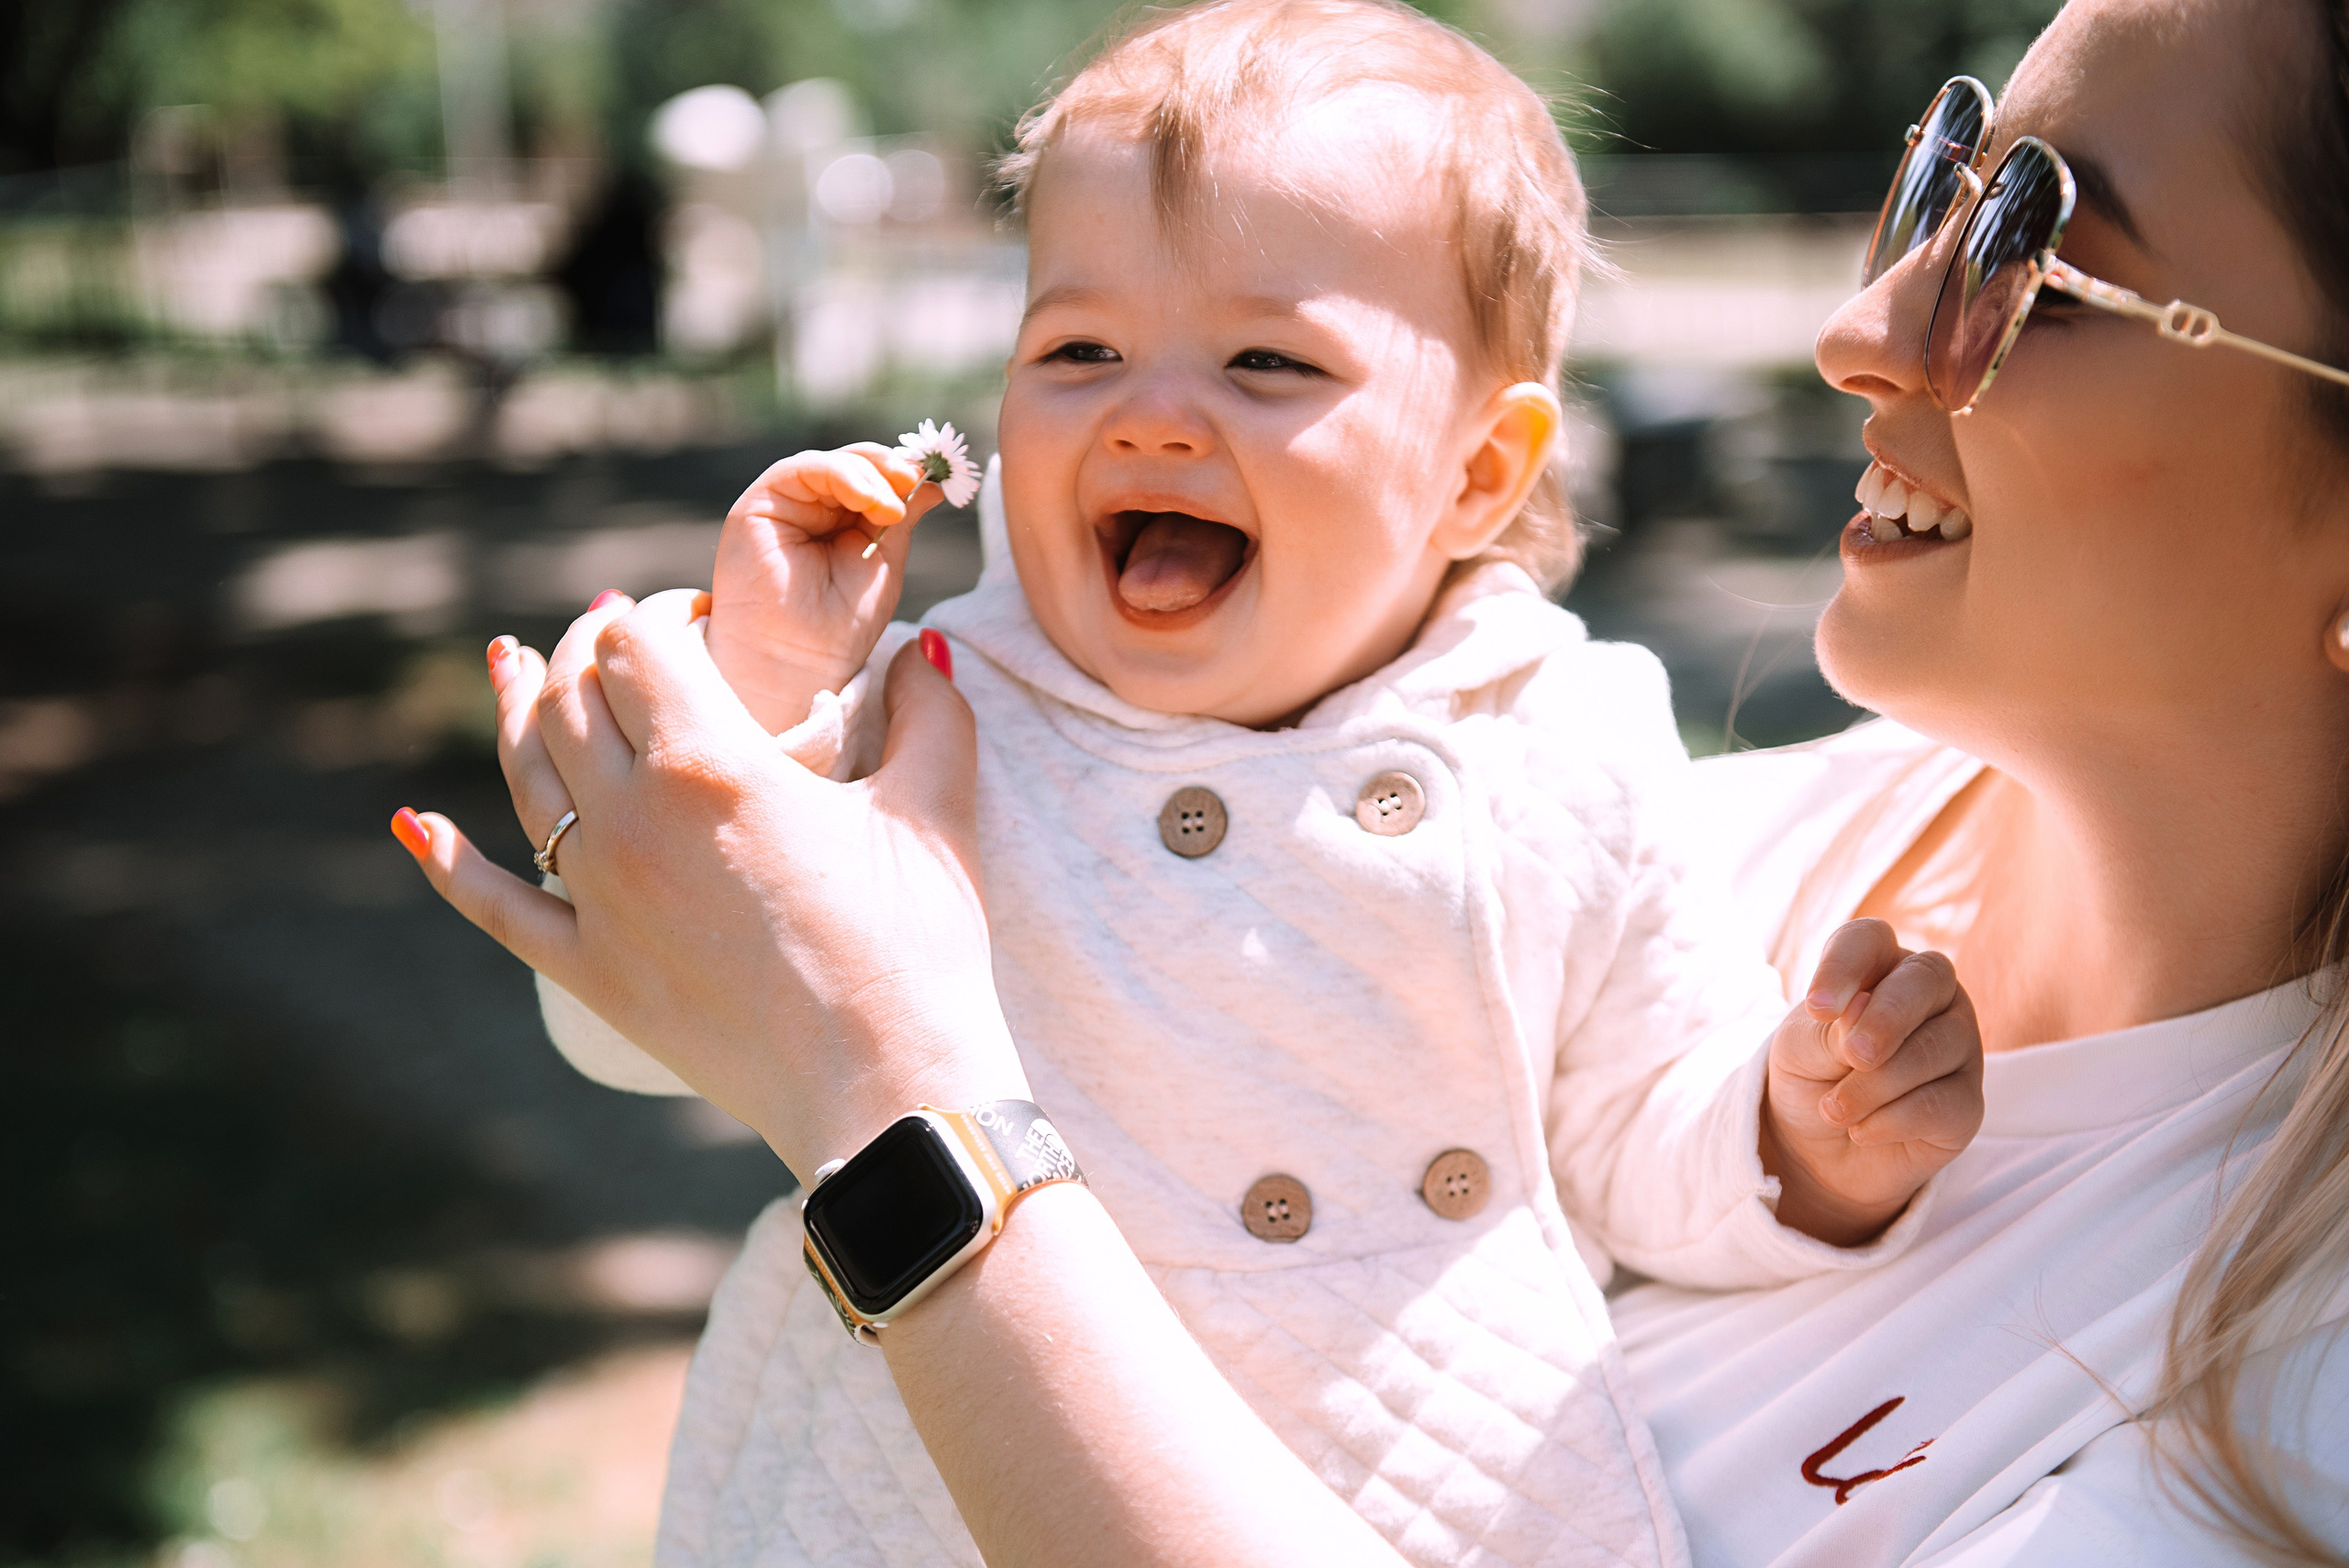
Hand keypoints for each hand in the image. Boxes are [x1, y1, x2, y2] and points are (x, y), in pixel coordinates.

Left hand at [395, 592, 1022, 1174]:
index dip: (659, 613)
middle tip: (613, 631)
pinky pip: (493, 903)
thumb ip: (928, 712)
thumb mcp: (936, 810)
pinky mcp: (589, 970)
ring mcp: (598, 897)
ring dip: (514, 709)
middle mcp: (633, 817)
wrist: (883, 1088)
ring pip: (525, 776)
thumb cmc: (918, 946)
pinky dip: (445, 859)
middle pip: (568, 694)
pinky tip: (415, 825)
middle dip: (585, 645)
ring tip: (511, 664)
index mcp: (712, 762)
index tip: (693, 616)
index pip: (639, 643)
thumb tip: (919, 649)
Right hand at [707, 443, 939, 734]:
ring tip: (893, 508)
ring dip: (872, 474)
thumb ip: (901, 517)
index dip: (905, 473)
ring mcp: (784, 504)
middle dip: (892, 467)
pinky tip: (872, 500)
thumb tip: (931, 481)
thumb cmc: (840, 628)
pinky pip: (802, 468)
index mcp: (840, 522)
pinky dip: (843, 475)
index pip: (874, 478)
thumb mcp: (884, 562)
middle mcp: (810, 508)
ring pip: (832, 462)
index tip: (941, 478)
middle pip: (855, 463)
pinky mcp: (758, 503)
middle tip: (918, 480)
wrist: (796, 665)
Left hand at [1759, 919, 1983, 1246]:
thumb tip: (1862, 1008)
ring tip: (1834, 1109)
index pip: (1870, 938)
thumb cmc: (1811, 1077)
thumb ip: (1827, 1030)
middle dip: (1886, 1018)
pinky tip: (1861, 1130)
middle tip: (1853, 1056)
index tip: (1816, 1009)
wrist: (1818, 1148)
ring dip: (1874, 1085)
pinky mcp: (1967, 1103)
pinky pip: (1941, 1105)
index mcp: (1879, 966)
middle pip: (1927, 978)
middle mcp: (1930, 995)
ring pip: (1933, 1048)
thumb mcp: (1799, 1050)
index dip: (1843, 966)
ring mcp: (1959, 1046)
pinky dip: (1890, 1121)